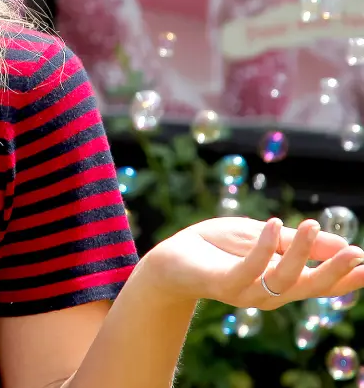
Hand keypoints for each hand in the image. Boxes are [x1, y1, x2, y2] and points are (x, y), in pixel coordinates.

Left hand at [142, 217, 363, 309]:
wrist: (170, 259)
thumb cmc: (215, 246)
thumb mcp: (260, 236)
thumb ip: (295, 242)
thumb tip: (341, 242)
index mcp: (280, 281)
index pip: (320, 284)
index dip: (346, 279)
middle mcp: (268, 292)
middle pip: (308, 287)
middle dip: (333, 272)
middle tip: (355, 252)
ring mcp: (246, 291)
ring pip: (282, 278)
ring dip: (299, 252)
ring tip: (313, 225)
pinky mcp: (223, 283)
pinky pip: (249, 269)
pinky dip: (264, 247)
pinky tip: (275, 224)